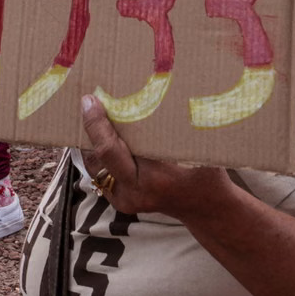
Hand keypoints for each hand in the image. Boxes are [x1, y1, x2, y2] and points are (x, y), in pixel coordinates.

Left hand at [78, 93, 236, 218]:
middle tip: (87, 101)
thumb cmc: (205, 172)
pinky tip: (98, 134)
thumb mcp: (197, 147)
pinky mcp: (120, 202)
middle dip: (89, 128)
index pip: (111, 149)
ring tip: (90, 114)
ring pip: (93, 166)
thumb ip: (177, 124)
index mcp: (154, 179)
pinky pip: (99, 174)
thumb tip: (156, 87)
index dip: (97, 123)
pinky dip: (97, 153)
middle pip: (97, 156)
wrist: (207, 208)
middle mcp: (135, 193)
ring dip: (90, 141)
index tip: (90, 100)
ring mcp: (125, 201)